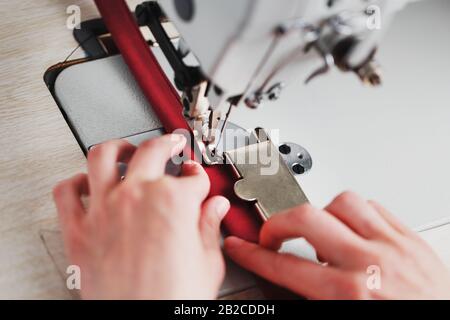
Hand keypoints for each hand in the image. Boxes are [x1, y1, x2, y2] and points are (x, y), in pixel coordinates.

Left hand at [53, 134, 229, 298]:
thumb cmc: (173, 300)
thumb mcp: (206, 263)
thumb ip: (209, 227)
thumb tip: (215, 208)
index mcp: (174, 202)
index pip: (193, 178)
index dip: (200, 177)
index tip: (197, 178)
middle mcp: (137, 197)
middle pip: (152, 151)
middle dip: (168, 143)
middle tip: (172, 145)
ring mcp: (104, 209)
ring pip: (103, 156)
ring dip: (118, 147)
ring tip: (127, 149)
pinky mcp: (78, 230)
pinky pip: (67, 192)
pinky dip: (75, 182)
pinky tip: (86, 182)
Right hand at [225, 191, 449, 298]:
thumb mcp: (342, 317)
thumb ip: (313, 297)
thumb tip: (289, 283)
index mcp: (348, 293)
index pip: (284, 266)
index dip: (254, 254)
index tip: (241, 247)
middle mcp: (369, 263)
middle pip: (307, 219)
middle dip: (278, 223)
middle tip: (273, 233)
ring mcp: (392, 246)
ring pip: (342, 202)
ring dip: (321, 213)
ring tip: (317, 230)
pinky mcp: (410, 238)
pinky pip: (374, 207)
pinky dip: (355, 213)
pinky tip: (351, 227)